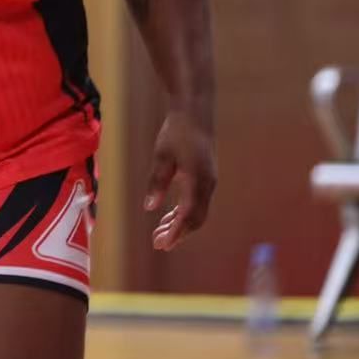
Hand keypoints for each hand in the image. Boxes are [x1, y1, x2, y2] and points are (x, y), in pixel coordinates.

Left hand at [144, 110, 215, 250]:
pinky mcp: (206, 178)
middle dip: (178, 234)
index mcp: (197, 180)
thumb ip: (156, 182)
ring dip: (180, 225)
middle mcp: (207, 185)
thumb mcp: (162, 157)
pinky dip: (184, 213)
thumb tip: (150, 208)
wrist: (195, 113)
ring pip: (197, 212)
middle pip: (195, 219)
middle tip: (157, 244)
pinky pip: (197, 202)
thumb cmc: (176, 132)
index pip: (188, 214)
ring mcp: (208, 182)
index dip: (176, 232)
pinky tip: (169, 217)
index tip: (162, 244)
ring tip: (159, 234)